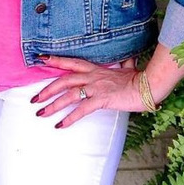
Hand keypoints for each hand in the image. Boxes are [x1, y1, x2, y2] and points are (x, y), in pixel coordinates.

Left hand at [30, 55, 146, 127]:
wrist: (149, 86)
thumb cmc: (139, 79)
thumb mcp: (128, 69)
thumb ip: (124, 64)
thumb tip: (129, 59)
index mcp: (96, 69)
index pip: (71, 62)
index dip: (56, 60)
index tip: (41, 59)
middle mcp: (93, 76)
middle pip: (64, 80)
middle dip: (47, 90)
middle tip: (34, 99)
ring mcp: (96, 87)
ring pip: (68, 95)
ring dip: (53, 105)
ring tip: (41, 113)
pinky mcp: (102, 99)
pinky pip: (81, 110)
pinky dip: (69, 118)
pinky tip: (60, 125)